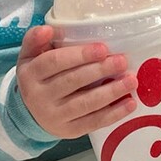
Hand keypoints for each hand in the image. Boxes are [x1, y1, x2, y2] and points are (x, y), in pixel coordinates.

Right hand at [16, 25, 137, 137]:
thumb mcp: (29, 56)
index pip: (54, 62)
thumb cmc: (37, 76)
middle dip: (100, 70)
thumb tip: (48, 29)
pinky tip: (130, 103)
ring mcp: (54, 117)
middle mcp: (39, 97)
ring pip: (85, 103)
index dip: (79, 55)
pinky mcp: (69, 131)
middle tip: (122, 61)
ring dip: (111, 92)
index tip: (103, 48)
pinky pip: (93, 122)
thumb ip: (35, 39)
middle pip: (73, 81)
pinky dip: (114, 113)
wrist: (29, 113)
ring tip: (131, 80)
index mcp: (30, 74)